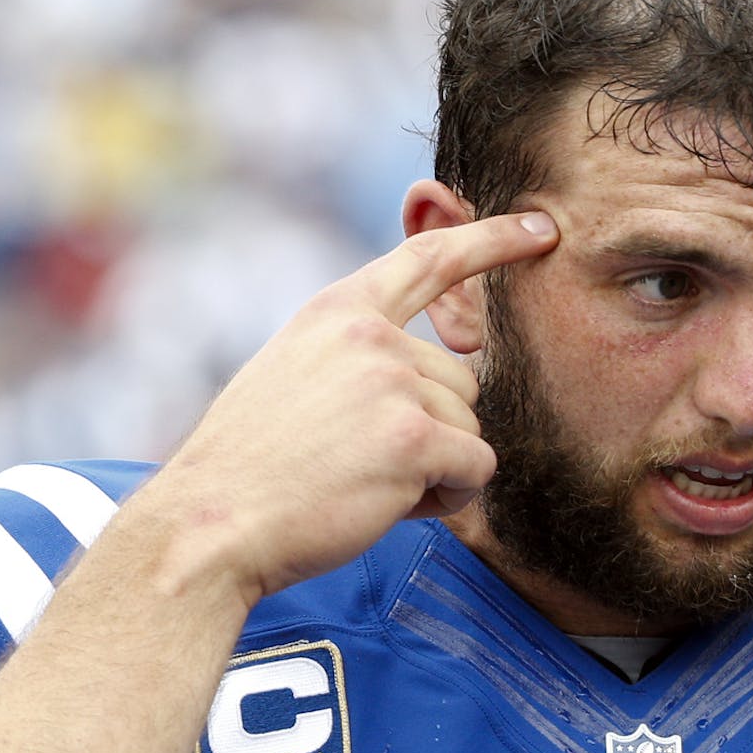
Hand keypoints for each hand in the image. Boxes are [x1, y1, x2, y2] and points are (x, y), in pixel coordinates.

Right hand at [154, 211, 558, 602]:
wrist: (211, 523)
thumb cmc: (252, 465)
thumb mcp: (293, 371)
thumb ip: (356, 355)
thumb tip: (433, 374)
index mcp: (338, 311)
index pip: (430, 257)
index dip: (493, 240)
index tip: (541, 229)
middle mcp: (370, 335)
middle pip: (463, 382)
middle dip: (430, 433)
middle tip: (358, 460)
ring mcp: (394, 383)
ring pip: (470, 430)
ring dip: (434, 470)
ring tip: (362, 482)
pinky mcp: (414, 437)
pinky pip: (475, 469)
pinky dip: (446, 498)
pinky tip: (387, 505)